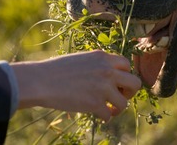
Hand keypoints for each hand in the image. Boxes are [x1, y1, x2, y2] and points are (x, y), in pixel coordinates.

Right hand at [11, 50, 141, 121]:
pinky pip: (109, 115)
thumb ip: (98, 64)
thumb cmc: (57, 70)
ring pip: (124, 102)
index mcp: (103, 57)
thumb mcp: (82, 59)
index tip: (117, 82)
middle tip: (119, 96)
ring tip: (110, 109)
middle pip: (135, 82)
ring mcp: (103, 87)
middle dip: (130, 92)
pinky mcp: (95, 103)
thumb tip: (110, 76)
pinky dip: (106, 118)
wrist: (41, 81)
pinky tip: (99, 116)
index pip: (127, 64)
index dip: (124, 75)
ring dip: (118, 108)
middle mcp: (107, 70)